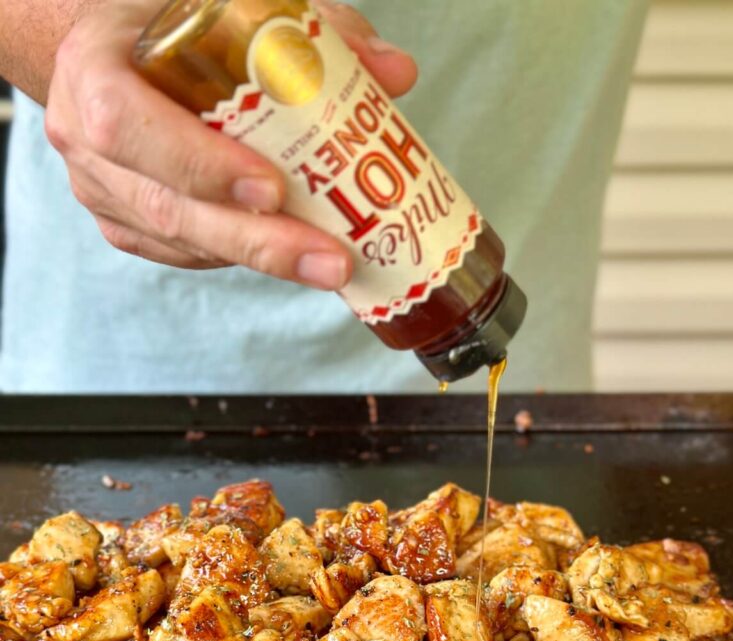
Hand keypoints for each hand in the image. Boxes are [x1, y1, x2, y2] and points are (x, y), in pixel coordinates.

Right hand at [44, 0, 417, 286]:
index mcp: (92, 66)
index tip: (272, 188)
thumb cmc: (171, 19)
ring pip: (178, 240)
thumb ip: (310, 30)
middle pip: (166, 206)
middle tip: (329, 258)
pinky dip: (237, 256)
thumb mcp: (229, 2)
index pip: (128, 125)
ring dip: (259, 258)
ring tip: (329, 266)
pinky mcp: (122, 223)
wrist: (110, 46)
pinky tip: (288, 254)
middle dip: (256, 240)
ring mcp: (99, 189)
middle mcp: (81, 136)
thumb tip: (395, 72)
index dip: (199, 163)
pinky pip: (181, 253)